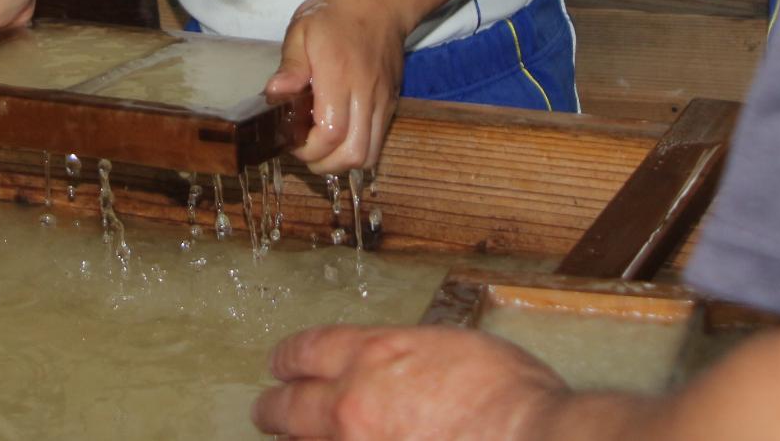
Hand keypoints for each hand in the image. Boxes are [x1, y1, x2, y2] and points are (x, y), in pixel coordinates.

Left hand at [255, 324, 572, 439]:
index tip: (282, 364)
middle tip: (268, 410)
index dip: (289, 358)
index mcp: (374, 355)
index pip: (307, 350)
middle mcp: (351, 404)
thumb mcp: (456, 348)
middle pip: (287, 406)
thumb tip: (401, 368)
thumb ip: (413, 356)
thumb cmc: (511, 400)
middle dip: (273, 408)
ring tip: (293, 439)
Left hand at [266, 0, 409, 173]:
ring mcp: (383, 100)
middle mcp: (366, 92)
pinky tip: (339, 137)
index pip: (331, 132)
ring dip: (342, 162)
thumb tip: (274, 93)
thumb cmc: (335, 13)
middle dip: (324, 164)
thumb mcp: (302, 29)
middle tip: (304, 149)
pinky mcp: (391, 103)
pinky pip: (378, 142)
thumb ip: (291, 65)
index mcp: (339, 74)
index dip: (309, 149)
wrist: (380, 0)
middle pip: (353, 153)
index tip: (291, 140)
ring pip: (369, 154)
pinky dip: (357, 150)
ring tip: (321, 148)